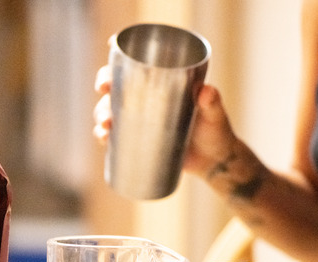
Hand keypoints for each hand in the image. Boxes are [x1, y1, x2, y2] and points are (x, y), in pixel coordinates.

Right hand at [93, 65, 253, 185]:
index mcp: (164, 83)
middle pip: (117, 83)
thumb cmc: (216, 131)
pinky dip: (103, 135)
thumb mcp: (214, 114)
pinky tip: (102, 137)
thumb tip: (206, 91)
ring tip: (106, 123)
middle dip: (104, 82)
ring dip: (101, 113)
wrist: (214, 160)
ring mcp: (140, 120)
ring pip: (110, 109)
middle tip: (104, 88)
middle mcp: (147, 98)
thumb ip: (212, 102)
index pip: (139, 61)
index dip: (122, 51)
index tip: (112, 44)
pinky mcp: (137, 140)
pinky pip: (113, 136)